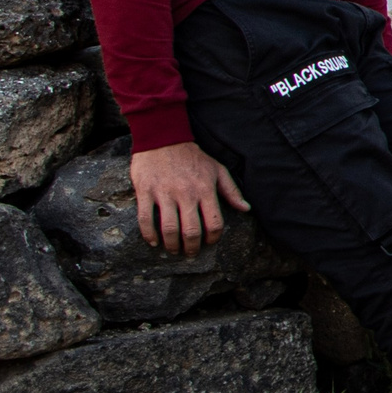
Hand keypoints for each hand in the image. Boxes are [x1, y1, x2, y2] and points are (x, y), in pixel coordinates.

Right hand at [128, 141, 249, 256]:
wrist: (163, 138)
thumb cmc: (193, 157)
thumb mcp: (217, 169)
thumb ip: (232, 191)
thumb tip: (246, 209)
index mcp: (205, 190)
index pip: (214, 223)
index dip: (213, 238)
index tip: (209, 243)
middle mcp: (186, 194)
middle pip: (191, 231)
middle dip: (191, 247)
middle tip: (190, 253)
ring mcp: (164, 194)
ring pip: (169, 228)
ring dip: (171, 245)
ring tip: (173, 250)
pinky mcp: (145, 192)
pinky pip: (145, 219)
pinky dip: (149, 234)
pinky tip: (153, 242)